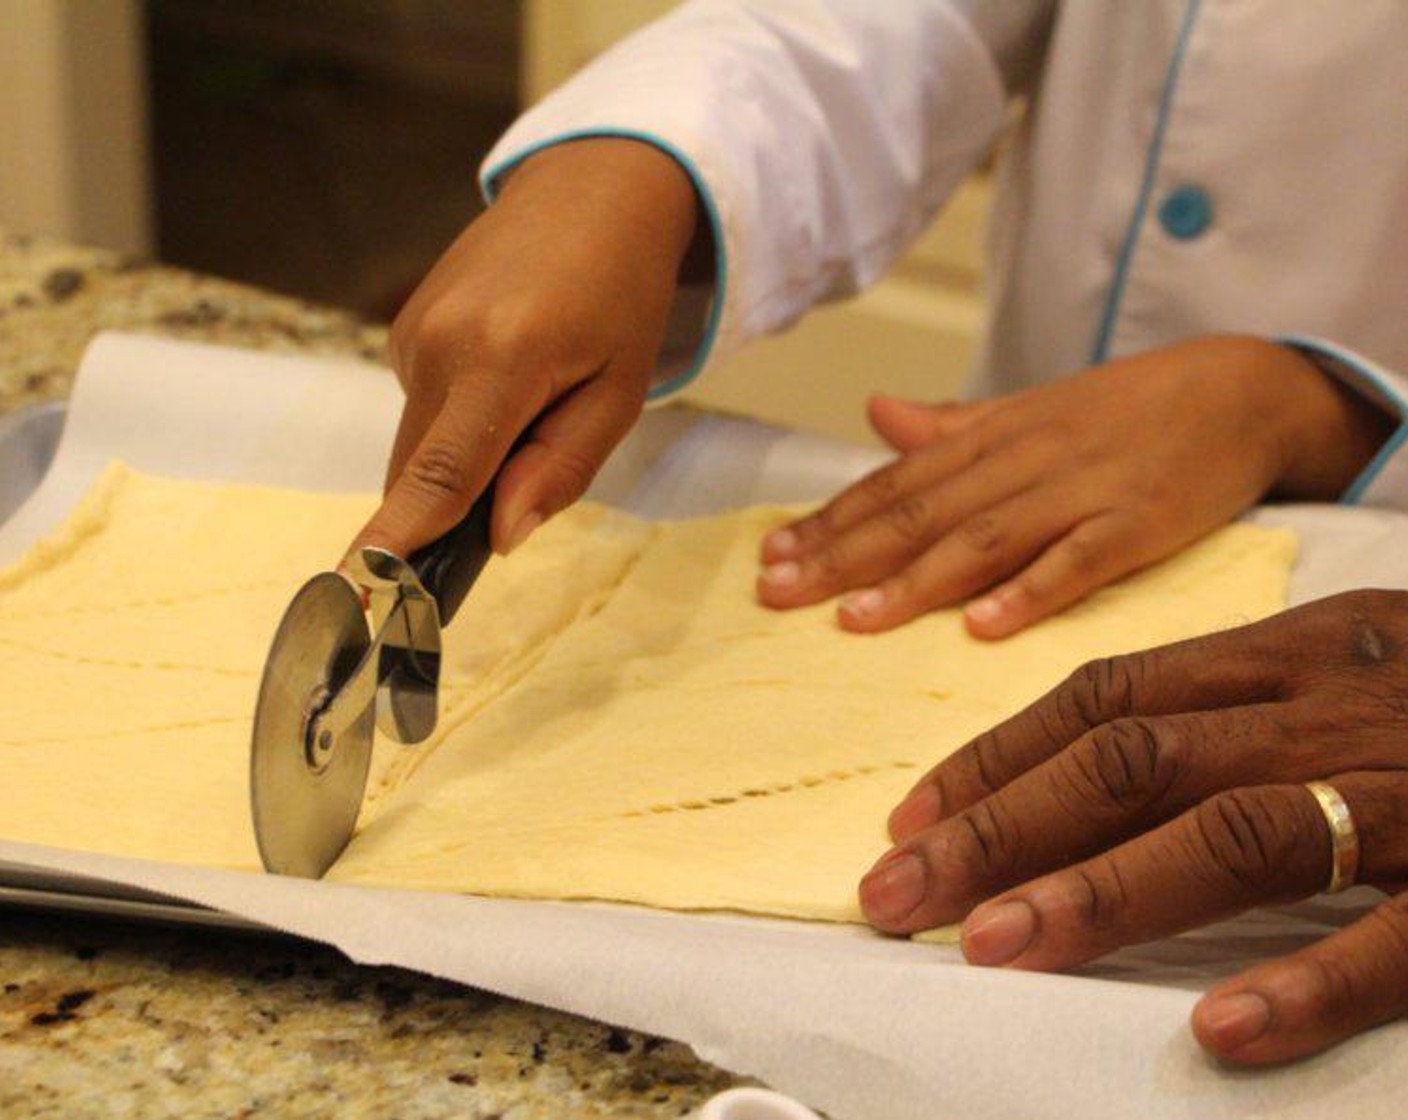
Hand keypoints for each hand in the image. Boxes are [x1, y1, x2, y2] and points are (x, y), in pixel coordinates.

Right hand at [352, 137, 699, 558]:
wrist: (590, 193)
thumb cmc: (622, 296)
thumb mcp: (619, 393)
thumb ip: (558, 468)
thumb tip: (497, 538)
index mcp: (501, 359)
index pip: (437, 475)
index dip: (398, 540)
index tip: (358, 589)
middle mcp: (438, 343)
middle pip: (419, 474)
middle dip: (454, 508)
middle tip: (523, 487)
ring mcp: (411, 331)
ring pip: (417, 445)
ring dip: (460, 459)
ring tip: (533, 403)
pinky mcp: (404, 329)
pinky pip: (421, 408)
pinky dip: (456, 420)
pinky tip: (505, 377)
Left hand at [757, 336, 1392, 636]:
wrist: (1241, 388)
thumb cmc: (1123, 410)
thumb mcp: (1029, 409)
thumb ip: (950, 425)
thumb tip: (875, 411)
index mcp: (990, 436)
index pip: (893, 484)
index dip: (828, 522)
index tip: (768, 559)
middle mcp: (1022, 460)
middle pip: (920, 513)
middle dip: (842, 555)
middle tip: (776, 594)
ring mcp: (1081, 491)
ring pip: (984, 537)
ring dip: (915, 580)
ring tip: (853, 620)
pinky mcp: (1140, 522)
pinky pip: (1079, 560)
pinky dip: (1031, 592)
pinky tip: (982, 627)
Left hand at [858, 589, 1407, 1064]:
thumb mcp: (1351, 666)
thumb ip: (1237, 700)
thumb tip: (1096, 758)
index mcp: (1298, 648)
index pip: (1107, 693)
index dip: (997, 757)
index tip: (911, 818)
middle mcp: (1342, 701)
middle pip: (1134, 757)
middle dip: (999, 826)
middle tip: (894, 896)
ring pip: (1236, 829)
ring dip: (1102, 893)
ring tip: (991, 949)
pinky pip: (1404, 936)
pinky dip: (1310, 983)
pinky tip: (1220, 1034)